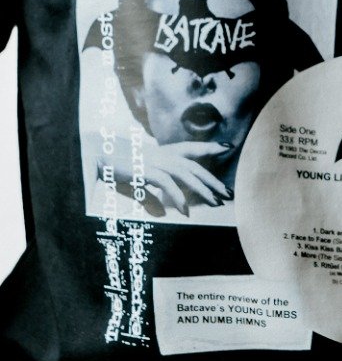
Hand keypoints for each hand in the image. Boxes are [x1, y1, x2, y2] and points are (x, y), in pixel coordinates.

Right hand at [108, 137, 232, 215]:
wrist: (95, 159)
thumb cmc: (114, 171)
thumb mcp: (136, 186)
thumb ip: (150, 198)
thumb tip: (161, 213)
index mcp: (160, 152)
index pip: (189, 148)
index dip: (208, 147)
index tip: (227, 147)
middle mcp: (161, 154)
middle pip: (193, 166)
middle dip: (212, 180)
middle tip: (227, 193)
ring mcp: (154, 161)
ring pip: (186, 174)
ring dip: (202, 189)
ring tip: (215, 202)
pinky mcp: (146, 170)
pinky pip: (167, 184)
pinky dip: (178, 197)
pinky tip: (186, 211)